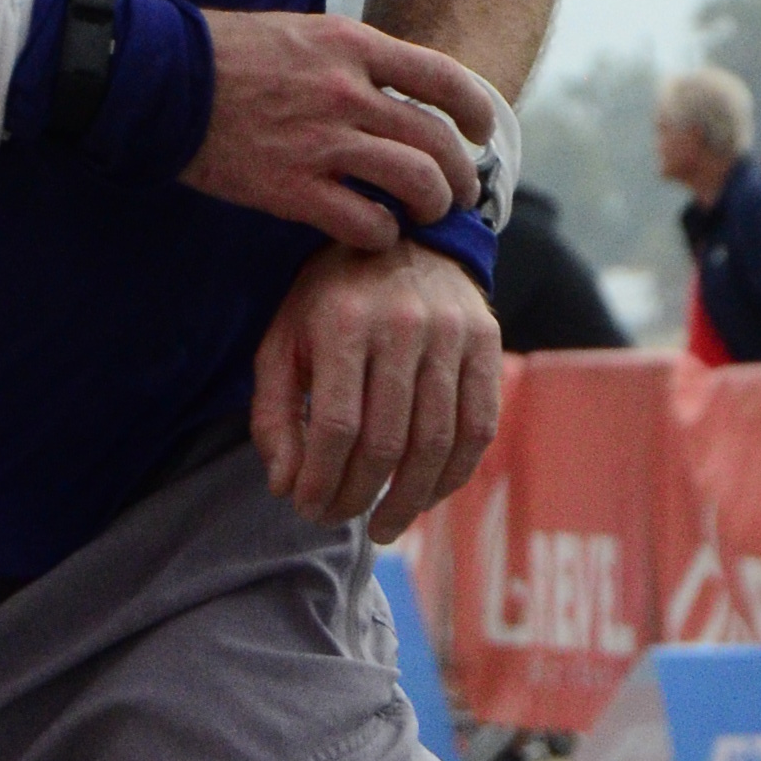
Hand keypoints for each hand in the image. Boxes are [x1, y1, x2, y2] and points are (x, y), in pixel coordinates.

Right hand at [182, 11, 494, 252]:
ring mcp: (321, 143)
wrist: (160, 81)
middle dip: (461, 174)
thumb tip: (390, 84)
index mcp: (351, 46)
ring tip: (423, 215)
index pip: (443, 78)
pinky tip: (375, 233)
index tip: (482, 132)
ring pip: (413, 182)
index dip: (475, 111)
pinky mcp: (291, 190)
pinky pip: (364, 223)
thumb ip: (349, 58)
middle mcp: (346, 92)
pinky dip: (381, 234)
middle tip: (459, 192)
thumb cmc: (222, 54)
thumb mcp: (299, 31)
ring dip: (430, 206)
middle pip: (437, 140)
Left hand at [250, 240, 503, 532]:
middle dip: (359, 496)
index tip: (306, 507)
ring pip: (436, 442)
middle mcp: (402, 325)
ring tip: (382, 526)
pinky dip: (453, 475)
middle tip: (338, 519)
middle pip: (387, 441)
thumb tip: (285, 484)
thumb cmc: (330, 299)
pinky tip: (426, 496)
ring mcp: (452, 334)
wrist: (404, 235)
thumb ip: (274, 412)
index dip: (322, 480)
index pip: (338, 426)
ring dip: (408, 499)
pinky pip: (478, 427)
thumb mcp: (283, 340)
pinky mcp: (487, 343)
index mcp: (343, 322)